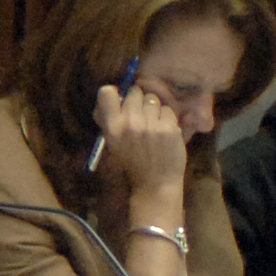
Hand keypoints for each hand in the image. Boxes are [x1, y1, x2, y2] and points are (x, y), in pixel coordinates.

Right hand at [95, 78, 189, 209]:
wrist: (155, 183)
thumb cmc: (132, 163)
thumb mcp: (113, 143)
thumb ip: (110, 120)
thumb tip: (112, 95)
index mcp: (112, 127)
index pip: (107, 93)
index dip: (115, 94)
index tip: (120, 101)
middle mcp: (130, 123)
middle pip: (135, 92)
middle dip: (138, 101)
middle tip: (141, 115)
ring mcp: (150, 124)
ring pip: (153, 100)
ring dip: (154, 110)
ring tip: (153, 125)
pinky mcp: (168, 127)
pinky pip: (168, 111)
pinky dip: (167, 119)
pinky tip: (164, 132)